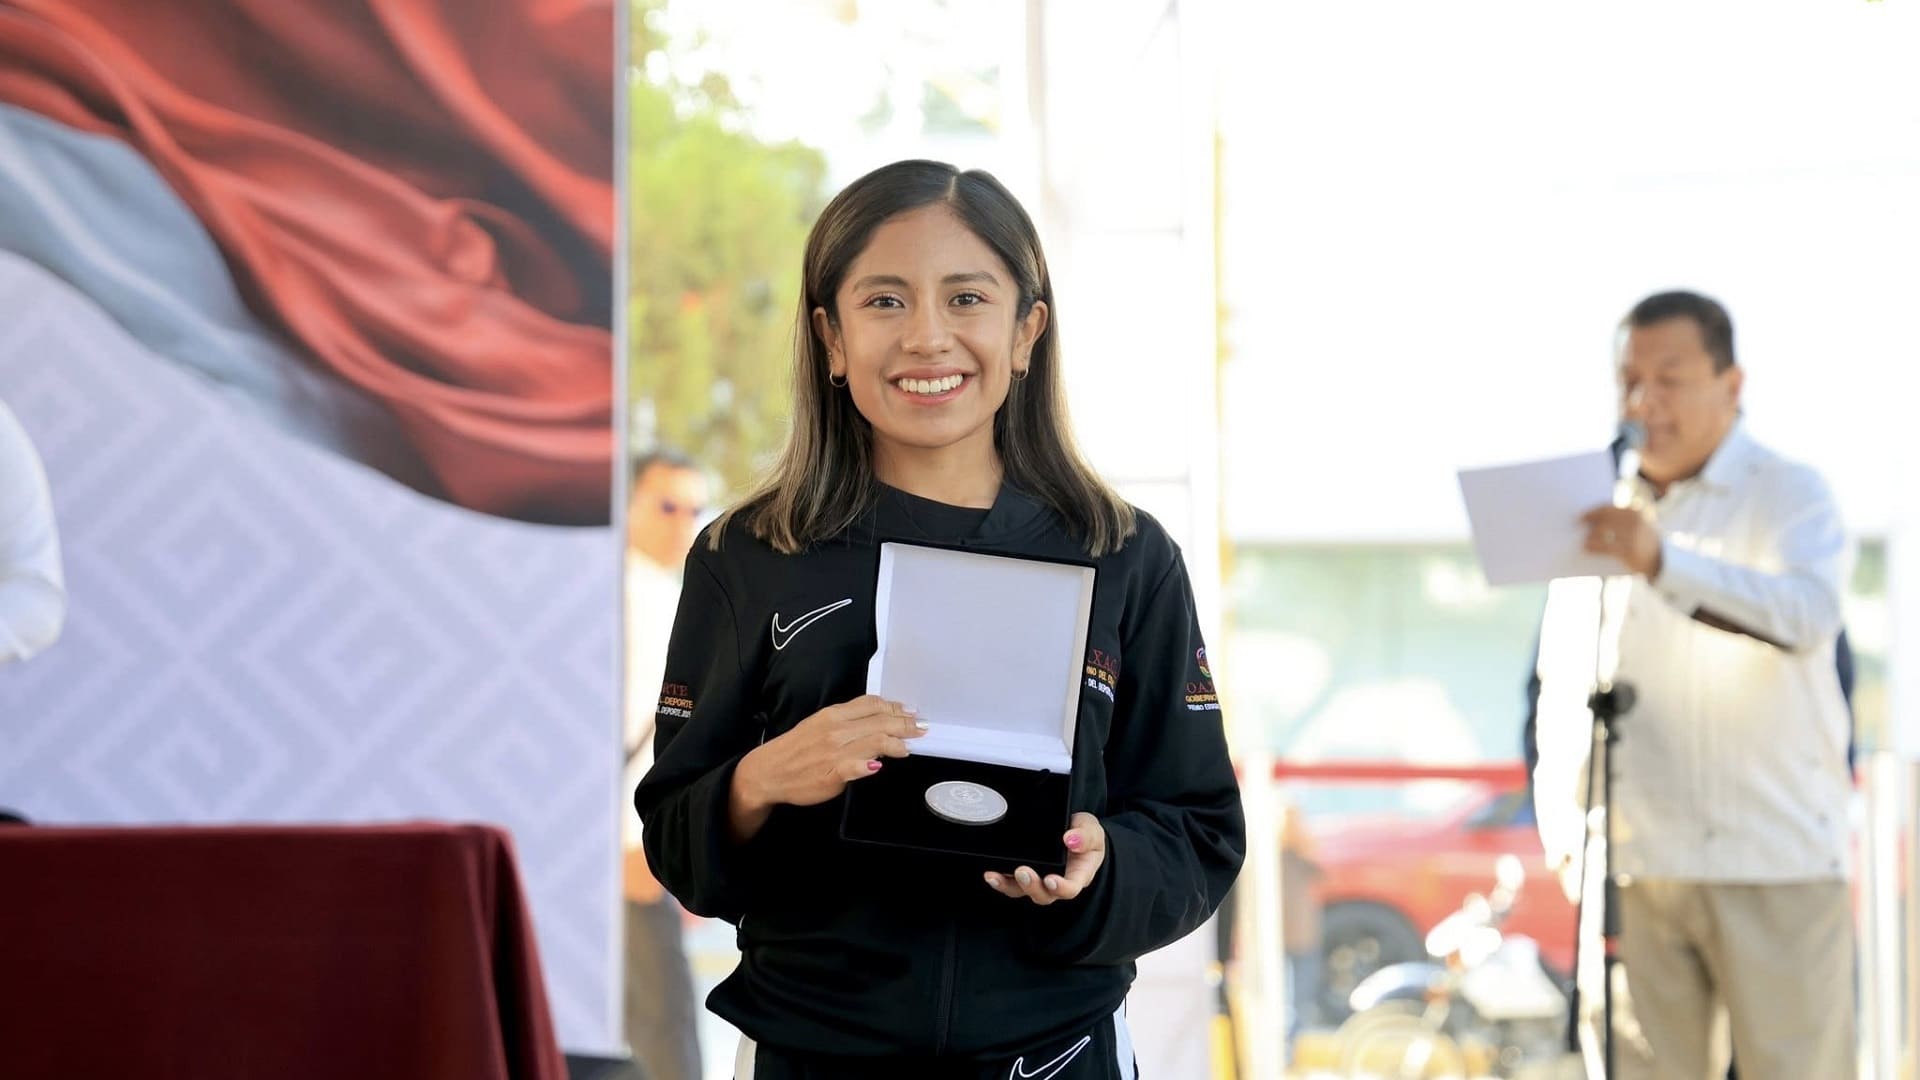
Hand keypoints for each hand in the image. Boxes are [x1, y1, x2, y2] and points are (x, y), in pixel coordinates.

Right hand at [736, 695, 922, 811]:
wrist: (768, 771)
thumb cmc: (796, 749)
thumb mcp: (820, 725)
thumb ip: (848, 723)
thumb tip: (877, 723)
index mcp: (834, 715)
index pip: (872, 705)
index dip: (895, 707)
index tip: (911, 712)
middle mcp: (837, 729)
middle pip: (880, 722)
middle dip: (905, 725)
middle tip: (921, 729)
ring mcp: (835, 751)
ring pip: (875, 740)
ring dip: (896, 743)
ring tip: (908, 747)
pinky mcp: (832, 772)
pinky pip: (855, 765)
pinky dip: (868, 764)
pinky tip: (879, 765)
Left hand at [983, 812, 1105, 905]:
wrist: (1072, 830)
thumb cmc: (1084, 834)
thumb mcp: (1091, 829)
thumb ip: (1085, 835)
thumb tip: (1071, 839)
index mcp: (1078, 876)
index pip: (1071, 888)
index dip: (1061, 888)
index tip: (1052, 880)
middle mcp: (1056, 882)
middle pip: (1043, 895)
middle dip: (1032, 886)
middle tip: (1023, 872)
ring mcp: (1038, 879)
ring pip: (1022, 891)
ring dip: (1008, 886)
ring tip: (995, 876)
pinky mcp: (1021, 874)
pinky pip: (1009, 882)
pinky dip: (999, 879)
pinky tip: (990, 873)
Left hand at [1579, 505, 1661, 578]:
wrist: (1662, 561)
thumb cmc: (1644, 542)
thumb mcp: (1638, 525)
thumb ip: (1620, 520)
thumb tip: (1591, 519)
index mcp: (1635, 512)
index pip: (1608, 508)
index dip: (1592, 511)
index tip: (1581, 515)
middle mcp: (1635, 521)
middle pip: (1604, 519)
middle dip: (1590, 522)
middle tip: (1578, 526)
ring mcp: (1633, 536)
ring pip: (1602, 532)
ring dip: (1590, 536)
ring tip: (1583, 541)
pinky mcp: (1629, 551)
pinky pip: (1605, 547)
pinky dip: (1593, 547)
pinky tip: (1587, 548)